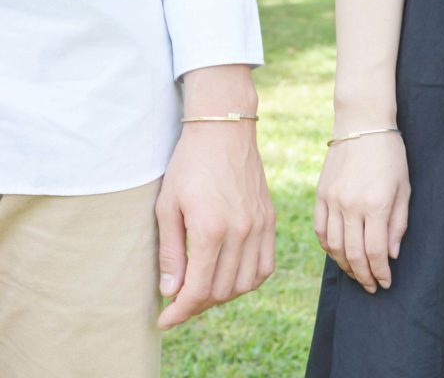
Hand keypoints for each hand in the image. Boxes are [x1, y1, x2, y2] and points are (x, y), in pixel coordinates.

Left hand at [155, 66, 275, 329]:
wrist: (223, 131)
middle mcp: (241, 233)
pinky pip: (266, 265)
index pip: (198, 290)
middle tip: (179, 301)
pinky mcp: (269, 220)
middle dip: (197, 305)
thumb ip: (171, 252)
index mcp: (211, 230)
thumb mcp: (168, 206)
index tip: (165, 320)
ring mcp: (260, 227)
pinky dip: (249, 280)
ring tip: (204, 289)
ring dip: (223, 295)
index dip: (179, 312)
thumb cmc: (189, 165)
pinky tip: (232, 275)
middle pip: (223, 291)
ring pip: (247, 283)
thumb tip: (171, 292)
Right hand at [314, 119, 409, 292]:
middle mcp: (351, 205)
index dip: (380, 272)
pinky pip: (320, 229)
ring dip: (344, 264)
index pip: (375, 251)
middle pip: (353, 253)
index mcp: (376, 204)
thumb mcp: (404, 188)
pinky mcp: (320, 194)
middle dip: (363, 275)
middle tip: (370, 286)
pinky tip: (336, 253)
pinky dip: (327, 246)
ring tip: (355, 273)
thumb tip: (391, 254)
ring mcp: (332, 200)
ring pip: (333, 245)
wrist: (361, 125)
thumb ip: (398, 224)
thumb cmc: (390, 156)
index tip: (385, 282)